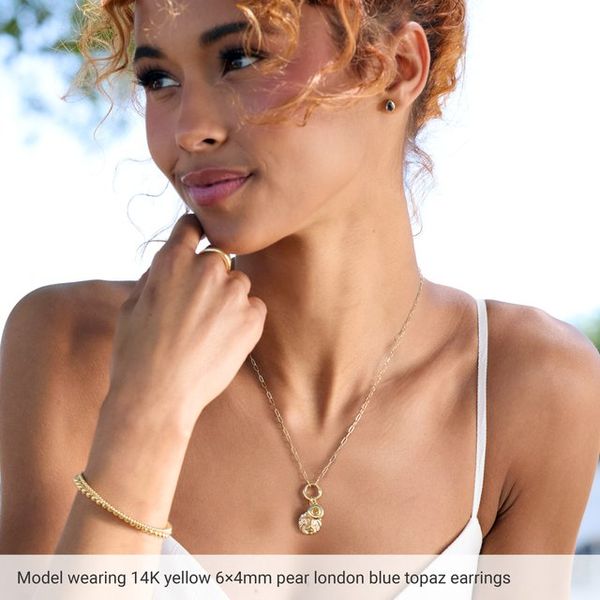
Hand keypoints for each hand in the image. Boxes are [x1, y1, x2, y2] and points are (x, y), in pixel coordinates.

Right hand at [106, 213, 266, 434]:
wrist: (157, 398)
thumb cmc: (136, 354)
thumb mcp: (132, 304)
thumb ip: (156, 276)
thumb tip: (172, 262)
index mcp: (172, 261)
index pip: (192, 226)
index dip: (194, 233)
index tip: (197, 241)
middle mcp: (207, 269)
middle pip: (218, 259)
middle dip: (210, 277)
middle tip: (195, 311)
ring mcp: (233, 293)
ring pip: (238, 284)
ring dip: (228, 299)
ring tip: (207, 332)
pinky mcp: (253, 318)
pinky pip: (254, 307)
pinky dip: (243, 319)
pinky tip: (223, 341)